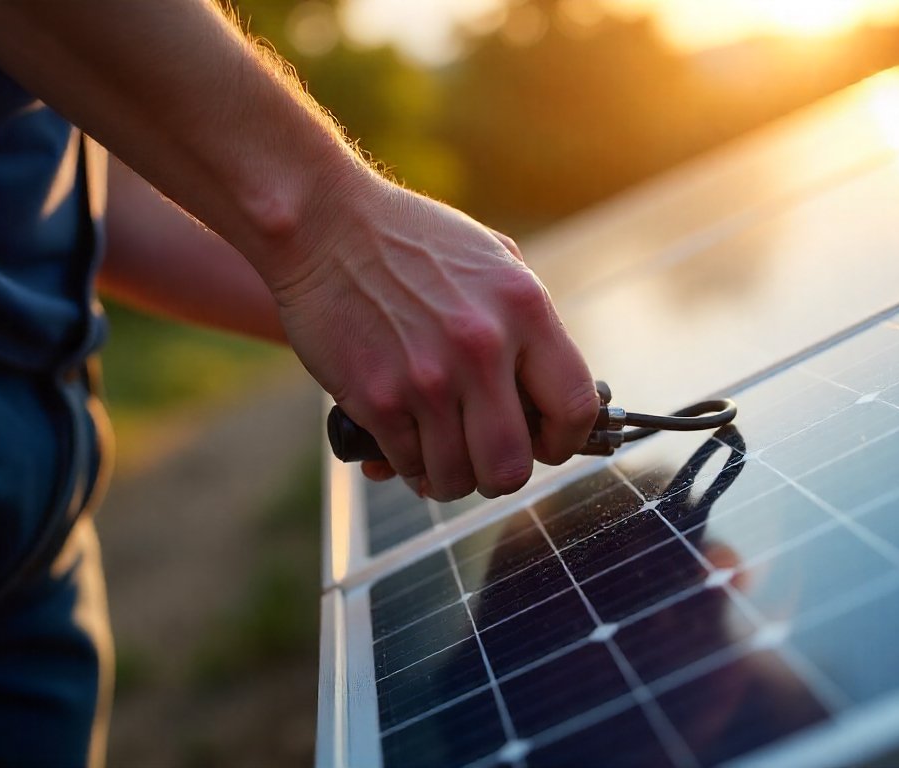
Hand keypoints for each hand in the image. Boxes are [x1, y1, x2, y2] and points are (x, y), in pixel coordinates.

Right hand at [274, 175, 599, 500]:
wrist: (324, 224)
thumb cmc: (410, 239)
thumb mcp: (493, 259)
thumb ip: (528, 321)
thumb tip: (547, 392)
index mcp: (524, 309)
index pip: (574, 407)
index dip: (565, 440)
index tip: (547, 443)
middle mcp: (482, 347)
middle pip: (513, 465)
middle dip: (502, 472)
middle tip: (487, 457)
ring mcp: (428, 378)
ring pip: (458, 478)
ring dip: (451, 476)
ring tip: (441, 452)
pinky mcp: (377, 399)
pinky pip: (407, 465)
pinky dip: (406, 465)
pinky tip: (404, 442)